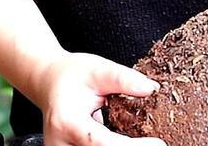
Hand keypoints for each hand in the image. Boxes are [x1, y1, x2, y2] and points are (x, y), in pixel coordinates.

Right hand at [31, 52, 165, 145]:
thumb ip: (123, 79)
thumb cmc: (71, 75)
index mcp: (68, 122)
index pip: (105, 144)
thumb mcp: (98, 69)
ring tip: (145, 140)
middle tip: (156, 142)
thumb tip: (150, 89)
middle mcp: (61, 144)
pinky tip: (131, 141)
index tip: (158, 144)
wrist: (49, 83)